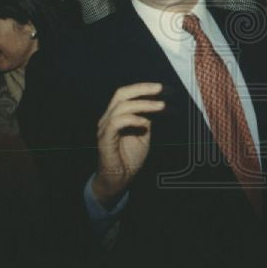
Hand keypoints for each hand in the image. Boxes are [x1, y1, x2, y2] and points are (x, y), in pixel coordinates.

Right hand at [92, 83, 164, 207]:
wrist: (119, 180)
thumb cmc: (129, 159)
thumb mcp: (143, 135)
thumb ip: (146, 121)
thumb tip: (157, 105)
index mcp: (116, 115)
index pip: (126, 94)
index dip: (143, 88)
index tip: (162, 88)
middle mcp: (108, 118)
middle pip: (121, 94)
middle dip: (142, 89)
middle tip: (160, 89)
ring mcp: (105, 128)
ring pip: (121, 106)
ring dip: (143, 104)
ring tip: (160, 106)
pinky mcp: (105, 139)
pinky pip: (116, 122)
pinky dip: (132, 119)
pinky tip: (144, 123)